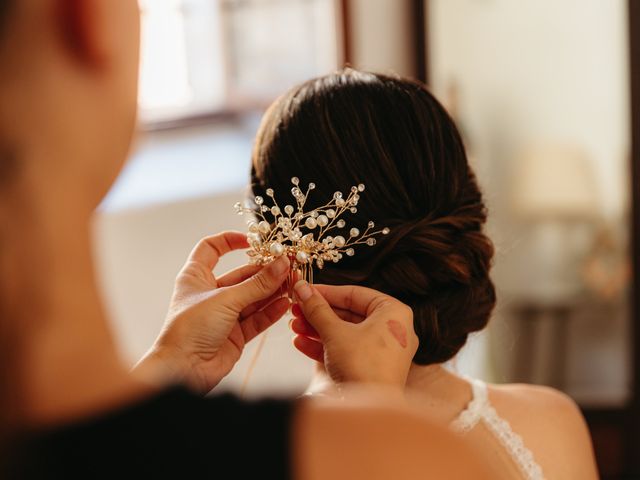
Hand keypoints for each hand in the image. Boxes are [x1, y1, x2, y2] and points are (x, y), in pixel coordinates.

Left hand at [136, 232, 290, 393]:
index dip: (229, 241)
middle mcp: (210, 294)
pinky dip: (271, 312)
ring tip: (293, 284)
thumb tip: (281, 264)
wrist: (182, 370)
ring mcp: (224, 315)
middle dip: (265, 271)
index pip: (211, 249)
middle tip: (288, 267)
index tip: (252, 240)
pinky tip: (286, 304)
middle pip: (242, 275)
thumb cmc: (189, 329)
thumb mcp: (226, 299)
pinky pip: (257, 319)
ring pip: (253, 298)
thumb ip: (258, 284)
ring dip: (273, 291)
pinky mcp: (235, 335)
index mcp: (196, 277)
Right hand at [290, 281, 417, 388]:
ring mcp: (385, 351)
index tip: (305, 290)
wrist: (370, 414)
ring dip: (318, 329)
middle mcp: (394, 330)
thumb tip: (303, 289)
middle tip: (297, 310)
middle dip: (319, 314)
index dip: (327, 292)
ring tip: (295, 326)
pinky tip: (301, 343)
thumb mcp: (335, 332)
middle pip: (349, 314)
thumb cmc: (363, 367)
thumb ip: (317, 309)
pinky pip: (348, 350)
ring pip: (346, 333)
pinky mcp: (373, 369)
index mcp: (394, 313)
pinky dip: (325, 346)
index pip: (356, 294)